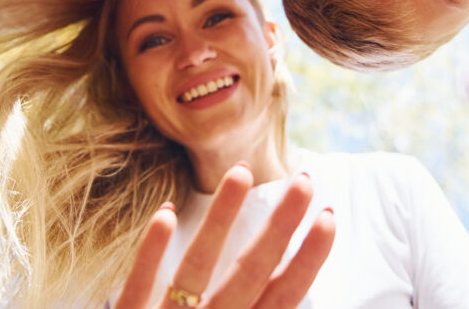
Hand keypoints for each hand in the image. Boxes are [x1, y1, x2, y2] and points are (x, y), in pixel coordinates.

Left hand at [116, 164, 335, 307]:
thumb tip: (285, 286)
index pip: (283, 298)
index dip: (308, 259)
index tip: (331, 218)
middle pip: (250, 275)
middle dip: (280, 227)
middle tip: (306, 180)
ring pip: (197, 269)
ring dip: (220, 220)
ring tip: (240, 173)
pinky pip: (137, 288)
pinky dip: (151, 253)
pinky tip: (168, 213)